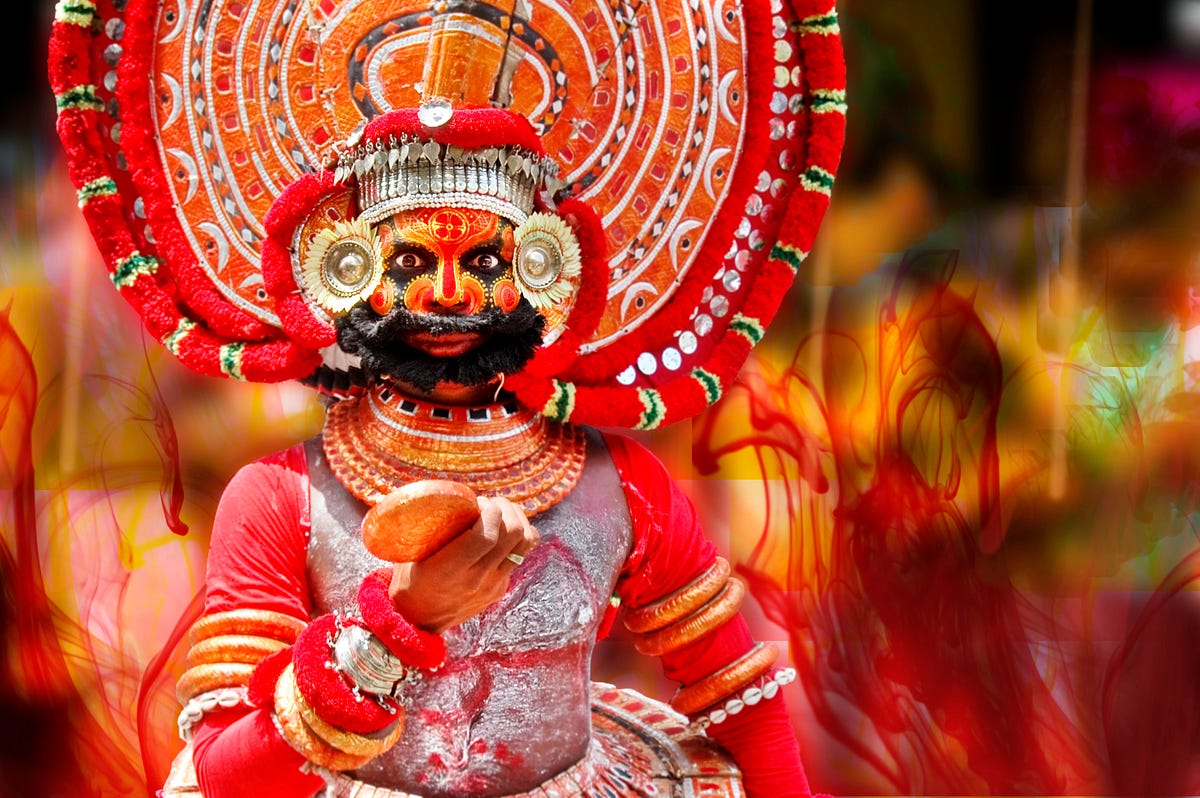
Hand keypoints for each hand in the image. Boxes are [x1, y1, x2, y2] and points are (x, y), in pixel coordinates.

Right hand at [388, 496, 538, 632]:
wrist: (418, 621)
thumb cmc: (410, 578)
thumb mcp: (413, 552)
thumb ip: (432, 526)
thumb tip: (449, 494)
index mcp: (451, 568)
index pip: (487, 534)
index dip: (489, 510)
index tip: (478, 501)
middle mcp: (478, 578)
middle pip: (514, 533)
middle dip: (506, 508)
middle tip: (490, 503)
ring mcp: (494, 584)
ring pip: (527, 542)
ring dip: (519, 519)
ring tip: (501, 512)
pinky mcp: (502, 587)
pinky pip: (521, 554)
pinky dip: (515, 536)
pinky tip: (501, 530)